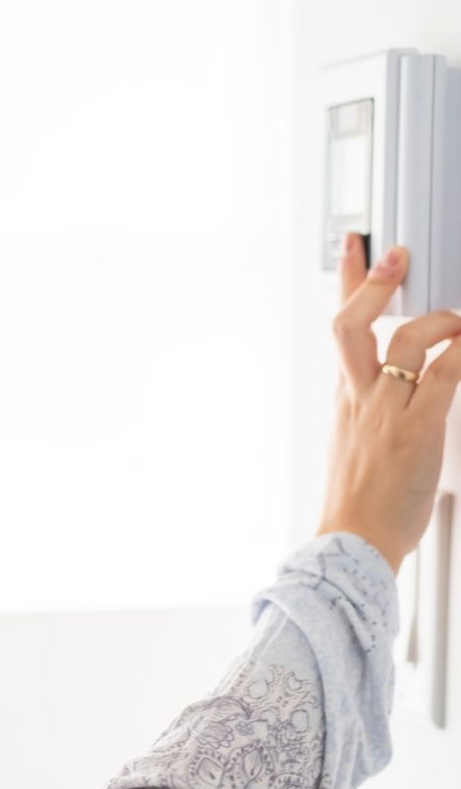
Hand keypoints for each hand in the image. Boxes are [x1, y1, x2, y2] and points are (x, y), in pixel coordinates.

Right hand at [315, 234, 460, 574]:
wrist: (353, 540)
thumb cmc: (360, 501)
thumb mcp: (357, 443)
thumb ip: (377, 407)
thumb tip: (411, 383)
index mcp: (345, 397)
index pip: (341, 329)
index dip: (348, 283)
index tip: (356, 248)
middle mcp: (359, 397)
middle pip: (352, 324)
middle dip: (373, 281)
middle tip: (395, 253)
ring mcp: (384, 411)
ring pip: (402, 342)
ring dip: (437, 320)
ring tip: (459, 320)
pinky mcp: (415, 430)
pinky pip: (443, 375)